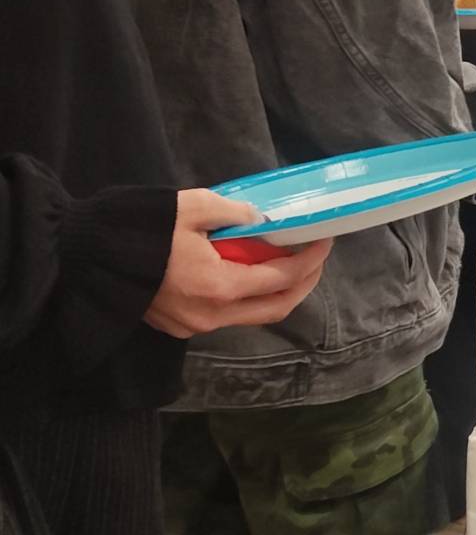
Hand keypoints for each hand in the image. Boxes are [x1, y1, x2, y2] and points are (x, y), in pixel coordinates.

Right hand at [144, 189, 331, 338]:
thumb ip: (237, 213)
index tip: (325, 241)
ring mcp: (194, 326)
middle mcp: (210, 316)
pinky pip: (228, 315)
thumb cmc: (143, 230)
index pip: (281, 279)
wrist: (90, 257)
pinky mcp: (180, 326)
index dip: (310, 260)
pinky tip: (252, 271)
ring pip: (252, 315)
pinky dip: (249, 296)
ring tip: (289, 260)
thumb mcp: (196, 207)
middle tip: (316, 257)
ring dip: (277, 291)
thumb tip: (262, 219)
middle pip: (275, 308)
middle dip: (303, 283)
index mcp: (218, 287)